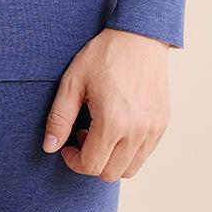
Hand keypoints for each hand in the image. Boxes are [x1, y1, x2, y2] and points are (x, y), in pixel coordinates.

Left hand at [41, 28, 171, 179]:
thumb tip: (50, 147)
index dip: (74, 161)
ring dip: (111, 160)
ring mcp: (153, 130)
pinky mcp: (162, 125)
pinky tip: (117, 127)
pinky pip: (144, 154)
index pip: (91, 165)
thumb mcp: (73, 81)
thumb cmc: (104, 55)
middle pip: (110, 174)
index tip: (67, 146)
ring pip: (130, 169)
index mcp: (113, 122)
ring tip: (101, 132)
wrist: (140, 37)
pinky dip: (128, 152)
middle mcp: (137, 131)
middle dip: (91, 162)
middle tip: (82, 135)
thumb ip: (59, 117)